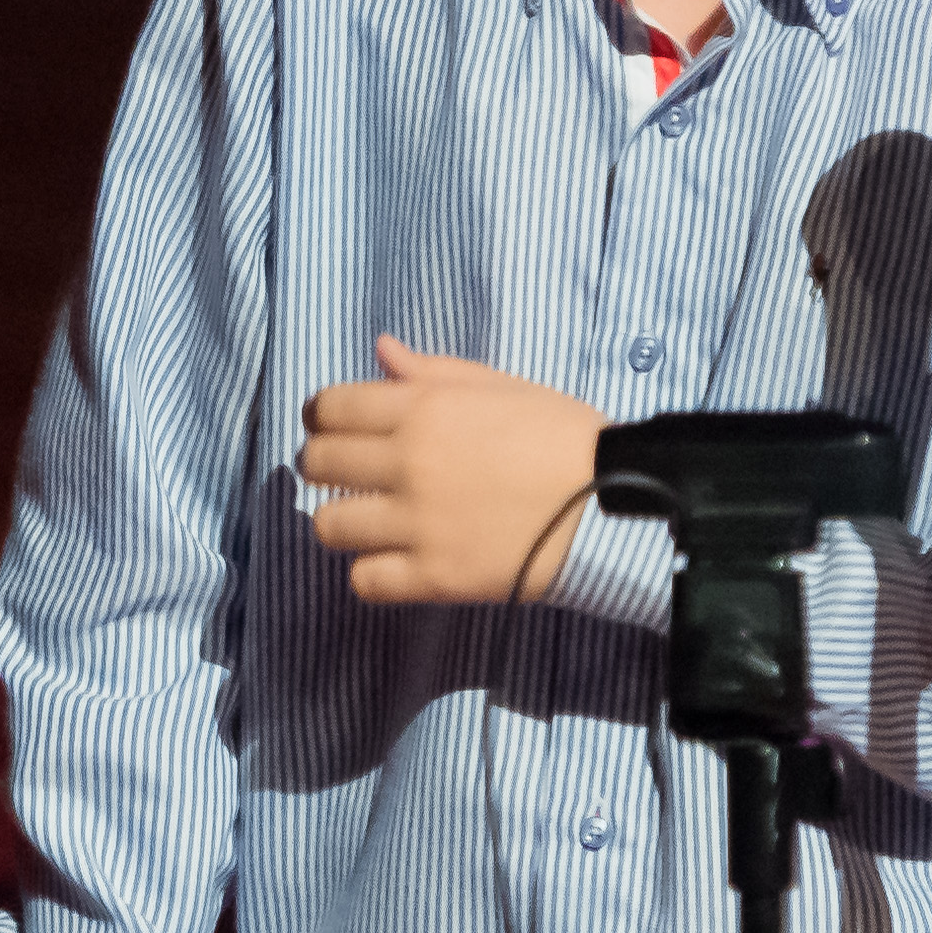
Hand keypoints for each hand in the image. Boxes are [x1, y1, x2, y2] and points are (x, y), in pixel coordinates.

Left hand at [299, 338, 605, 603]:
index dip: (320, 418)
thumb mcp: (502, 387)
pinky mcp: (435, 576)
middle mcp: (409, 462)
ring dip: (343, 523)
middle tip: (348, 476)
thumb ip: (434, 372)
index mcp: (423, 409)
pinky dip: (371, 575)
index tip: (330, 429)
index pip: (329, 408)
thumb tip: (381, 351)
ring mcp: (418, 523)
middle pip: (317, 464)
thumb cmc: (562, 437)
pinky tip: (393, 563)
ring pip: (328, 526)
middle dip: (324, 467)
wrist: (613, 501)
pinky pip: (363, 581)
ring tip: (371, 522)